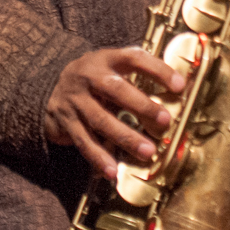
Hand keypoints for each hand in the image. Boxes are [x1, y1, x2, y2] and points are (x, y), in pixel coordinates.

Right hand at [45, 46, 185, 179]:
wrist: (49, 86)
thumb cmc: (95, 77)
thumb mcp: (112, 65)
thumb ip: (139, 73)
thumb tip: (178, 89)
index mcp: (107, 59)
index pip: (135, 58)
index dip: (158, 70)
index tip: (180, 86)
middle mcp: (90, 76)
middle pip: (116, 90)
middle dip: (142, 106)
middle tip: (164, 121)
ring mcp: (76, 100)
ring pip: (101, 120)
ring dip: (125, 137)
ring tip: (147, 151)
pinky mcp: (66, 122)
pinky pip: (84, 141)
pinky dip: (99, 157)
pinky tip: (113, 171)